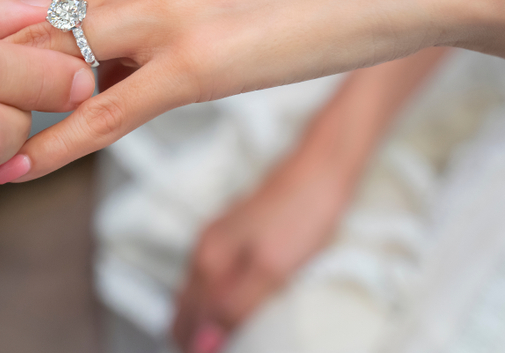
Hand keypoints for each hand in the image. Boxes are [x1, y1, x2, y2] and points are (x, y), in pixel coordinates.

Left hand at [0, 0, 504, 181]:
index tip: (7, 54)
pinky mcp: (195, 65)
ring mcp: (166, 10)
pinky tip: (21, 169)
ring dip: (20, 101)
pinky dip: (56, 145)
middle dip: (7, 62)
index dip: (21, 21)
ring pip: (60, 60)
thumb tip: (144, 5)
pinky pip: (103, 112)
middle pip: (39, 16)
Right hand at [173, 152, 351, 352]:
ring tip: (219, 342)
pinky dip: (212, 300)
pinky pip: (210, 276)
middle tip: (210, 352)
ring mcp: (217, 238)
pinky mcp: (234, 232)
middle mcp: (205, 249)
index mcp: (209, 261)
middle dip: (192, 337)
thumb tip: (204, 344)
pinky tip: (233, 307)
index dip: (197, 348)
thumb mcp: (270, 270)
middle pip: (184, 307)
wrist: (320, 170)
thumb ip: (233, 307)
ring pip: (195, 291)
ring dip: (200, 320)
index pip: (188, 321)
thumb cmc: (301, 216)